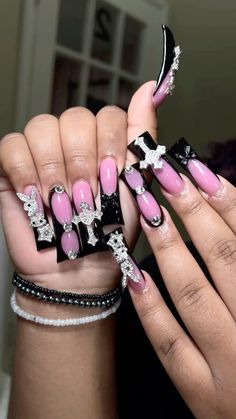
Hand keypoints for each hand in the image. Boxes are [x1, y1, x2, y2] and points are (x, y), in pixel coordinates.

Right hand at [0, 82, 156, 293]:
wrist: (79, 270)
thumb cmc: (110, 233)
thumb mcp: (136, 185)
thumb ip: (142, 136)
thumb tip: (153, 87)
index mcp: (106, 143)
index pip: (109, 115)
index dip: (110, 145)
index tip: (111, 178)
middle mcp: (75, 142)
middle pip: (74, 118)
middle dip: (82, 162)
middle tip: (85, 197)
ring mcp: (43, 152)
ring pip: (42, 126)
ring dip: (54, 169)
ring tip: (61, 203)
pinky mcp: (14, 166)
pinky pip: (11, 145)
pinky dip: (25, 171)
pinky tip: (36, 197)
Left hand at [129, 168, 235, 417]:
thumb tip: (226, 217)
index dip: (228, 203)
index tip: (200, 171)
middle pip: (224, 260)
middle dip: (194, 212)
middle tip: (167, 175)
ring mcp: (228, 366)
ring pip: (193, 295)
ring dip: (168, 248)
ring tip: (149, 210)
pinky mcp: (201, 393)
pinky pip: (170, 346)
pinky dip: (151, 309)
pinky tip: (134, 276)